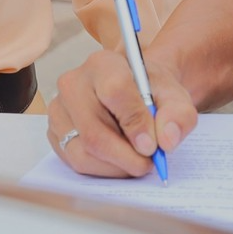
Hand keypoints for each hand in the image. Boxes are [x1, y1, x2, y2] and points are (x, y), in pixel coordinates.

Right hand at [48, 48, 197, 178]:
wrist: (135, 94)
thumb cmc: (151, 93)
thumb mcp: (174, 97)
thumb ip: (178, 114)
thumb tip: (166, 140)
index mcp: (103, 64)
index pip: (114, 92)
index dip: (135, 123)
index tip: (152, 146)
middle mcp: (73, 83)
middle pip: (94, 131)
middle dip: (125, 156)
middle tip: (147, 164)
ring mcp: (60, 109)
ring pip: (83, 152)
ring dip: (115, 166)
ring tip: (136, 163)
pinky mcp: (55, 132)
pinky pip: (75, 161)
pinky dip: (103, 169)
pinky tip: (120, 161)